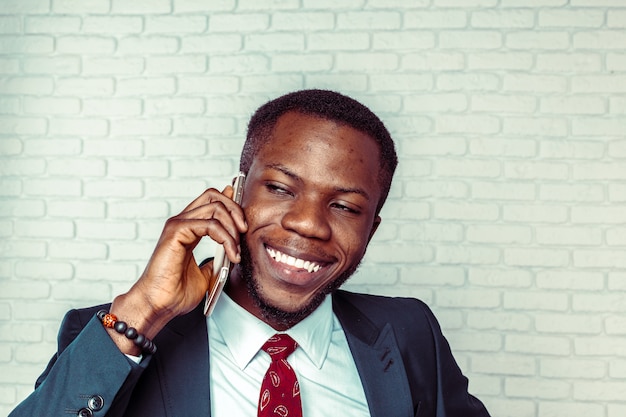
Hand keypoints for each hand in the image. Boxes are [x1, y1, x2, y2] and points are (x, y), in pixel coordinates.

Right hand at [108, 186, 247, 351]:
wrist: (160, 305)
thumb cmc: (176, 292)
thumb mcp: (207, 273)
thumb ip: (218, 258)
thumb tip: (232, 251)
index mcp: (188, 228)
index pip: (210, 201)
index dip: (230, 202)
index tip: (244, 217)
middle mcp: (182, 222)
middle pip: (213, 195)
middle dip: (235, 210)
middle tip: (245, 231)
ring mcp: (178, 225)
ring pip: (215, 207)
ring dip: (233, 227)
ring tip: (237, 251)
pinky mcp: (176, 232)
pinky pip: (210, 224)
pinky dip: (226, 238)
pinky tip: (231, 255)